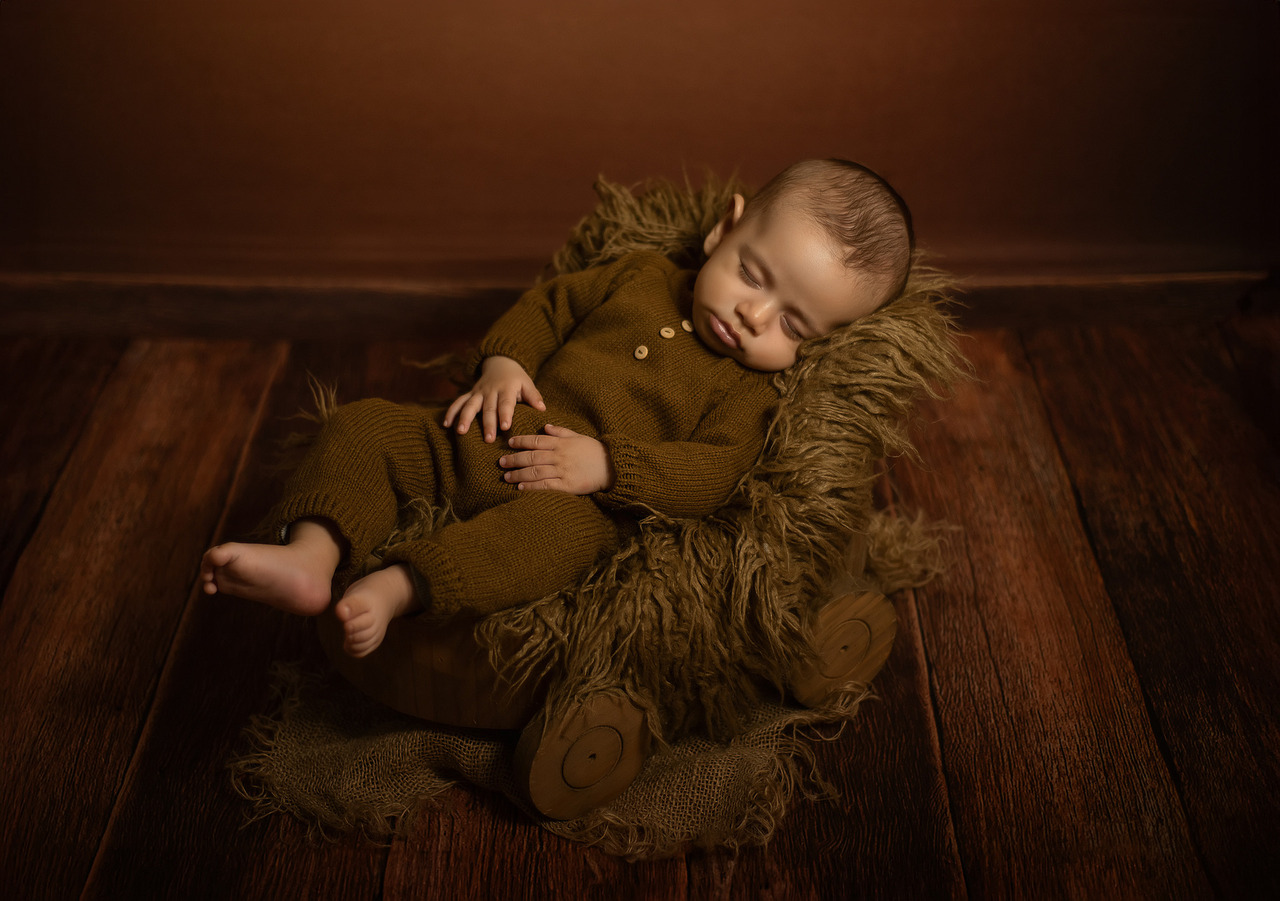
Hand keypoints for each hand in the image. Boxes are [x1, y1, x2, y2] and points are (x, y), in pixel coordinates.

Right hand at [443, 356, 545, 442]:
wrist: (500, 362)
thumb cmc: (517, 378)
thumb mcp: (527, 383)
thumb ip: (534, 396)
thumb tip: (542, 408)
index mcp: (506, 388)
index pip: (506, 403)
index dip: (505, 414)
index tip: (505, 427)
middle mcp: (490, 390)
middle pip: (488, 408)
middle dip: (487, 424)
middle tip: (488, 439)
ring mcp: (478, 392)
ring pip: (470, 405)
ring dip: (464, 418)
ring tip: (461, 432)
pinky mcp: (470, 394)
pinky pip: (458, 402)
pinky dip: (451, 412)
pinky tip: (446, 425)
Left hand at [499, 424, 614, 495]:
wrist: (612, 467)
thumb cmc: (594, 451)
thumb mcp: (578, 437)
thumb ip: (561, 432)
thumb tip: (546, 426)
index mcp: (561, 443)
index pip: (537, 440)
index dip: (521, 441)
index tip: (509, 443)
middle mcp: (559, 456)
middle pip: (531, 457)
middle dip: (514, 459)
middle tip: (500, 462)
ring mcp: (562, 471)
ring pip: (535, 472)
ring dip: (518, 474)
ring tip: (506, 476)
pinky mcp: (567, 485)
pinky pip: (545, 485)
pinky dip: (531, 486)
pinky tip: (520, 487)